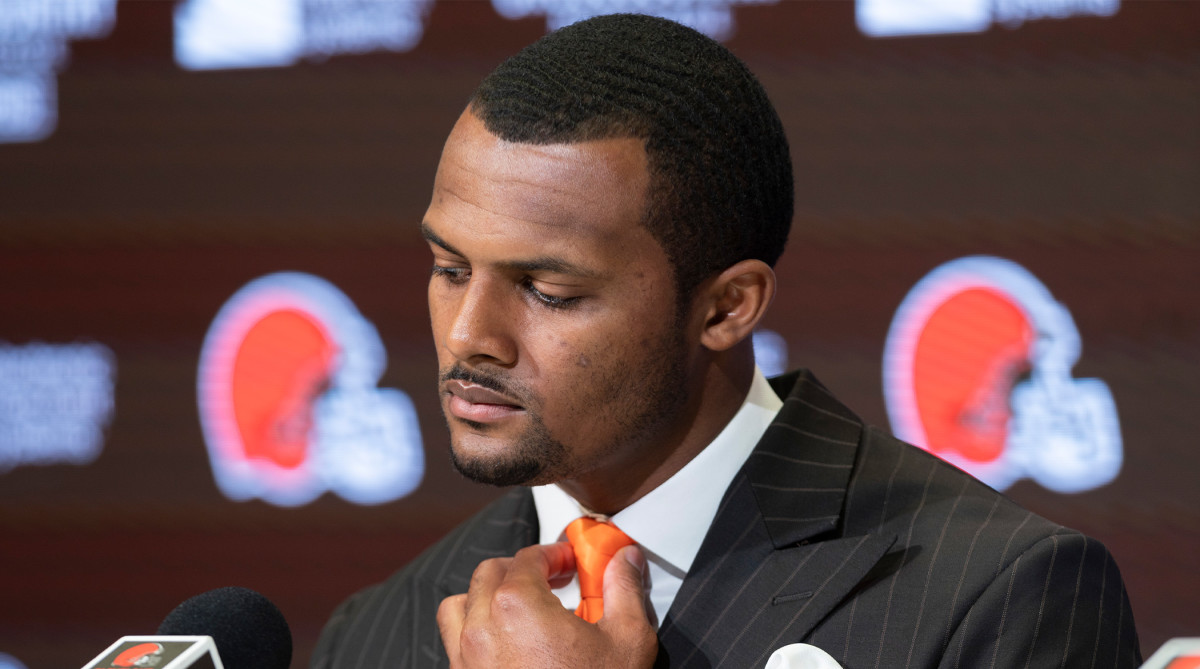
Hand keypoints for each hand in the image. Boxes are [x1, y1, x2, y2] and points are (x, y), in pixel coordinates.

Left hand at [437, 542, 657, 667]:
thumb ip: (625, 590)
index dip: (553, 553)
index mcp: (519, 606)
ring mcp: (466, 661)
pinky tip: (505, 647)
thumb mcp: (627, 641)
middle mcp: (482, 628)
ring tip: (516, 608)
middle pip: (489, 573)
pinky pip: (453, 646)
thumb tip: (625, 560)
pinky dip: (473, 634)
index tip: (570, 561)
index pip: (529, 557)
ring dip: (485, 598)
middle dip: (520, 569)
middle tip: (551, 580)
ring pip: (459, 606)